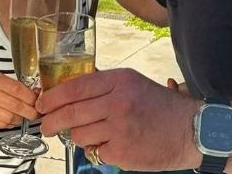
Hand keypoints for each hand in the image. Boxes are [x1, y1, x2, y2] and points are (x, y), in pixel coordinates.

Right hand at [0, 70, 40, 129]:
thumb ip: (9, 86)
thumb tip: (33, 92)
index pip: (17, 88)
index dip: (31, 97)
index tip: (39, 101)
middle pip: (15, 103)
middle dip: (29, 111)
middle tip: (36, 114)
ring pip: (8, 115)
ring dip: (19, 119)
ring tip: (23, 118)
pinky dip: (8, 124)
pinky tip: (10, 121)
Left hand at [37, 68, 201, 170]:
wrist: (189, 130)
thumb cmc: (160, 105)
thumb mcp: (132, 83)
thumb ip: (105, 85)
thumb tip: (71, 90)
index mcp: (119, 80)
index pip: (75, 87)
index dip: (53, 97)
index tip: (42, 103)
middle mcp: (118, 102)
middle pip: (71, 112)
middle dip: (51, 121)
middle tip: (46, 125)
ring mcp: (119, 128)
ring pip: (80, 134)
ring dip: (78, 136)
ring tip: (91, 133)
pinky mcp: (122, 152)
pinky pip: (96, 152)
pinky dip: (98, 150)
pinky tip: (111, 144)